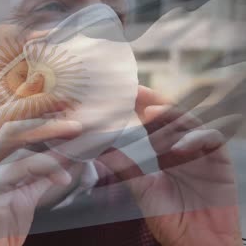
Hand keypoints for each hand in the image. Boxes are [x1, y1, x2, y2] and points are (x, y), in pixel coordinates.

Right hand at [0, 100, 81, 245]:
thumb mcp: (21, 194)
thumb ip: (38, 174)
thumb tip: (65, 156)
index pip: (3, 119)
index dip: (30, 106)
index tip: (59, 103)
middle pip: (7, 119)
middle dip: (40, 110)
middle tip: (70, 111)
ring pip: (12, 135)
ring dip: (49, 129)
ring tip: (76, 131)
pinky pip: (21, 166)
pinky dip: (48, 167)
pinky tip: (63, 178)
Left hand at [98, 86, 242, 245]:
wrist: (197, 243)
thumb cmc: (171, 219)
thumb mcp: (143, 190)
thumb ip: (127, 169)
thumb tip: (102, 151)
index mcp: (165, 153)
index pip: (153, 125)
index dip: (141, 109)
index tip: (123, 95)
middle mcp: (184, 149)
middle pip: (172, 118)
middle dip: (154, 103)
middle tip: (137, 92)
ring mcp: (203, 153)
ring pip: (191, 123)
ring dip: (172, 116)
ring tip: (152, 112)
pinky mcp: (220, 162)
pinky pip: (212, 140)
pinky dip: (196, 139)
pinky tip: (177, 147)